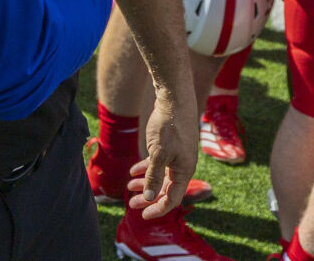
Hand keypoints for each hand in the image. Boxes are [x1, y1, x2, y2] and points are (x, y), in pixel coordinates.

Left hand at [126, 88, 198, 219]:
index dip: (158, 208)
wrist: (173, 98)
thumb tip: (150, 198)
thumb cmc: (168, 126)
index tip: (143, 215)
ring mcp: (177, 155)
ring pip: (160, 176)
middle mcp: (183, 165)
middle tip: (131, 204)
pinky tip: (133, 171)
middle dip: (148, 197)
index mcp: (185, 171)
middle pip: (165, 188)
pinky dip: (146, 168)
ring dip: (145, 183)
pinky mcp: (169, 145)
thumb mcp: (158, 154)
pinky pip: (158, 163)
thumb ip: (154, 176)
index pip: (173, 198)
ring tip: (129, 187)